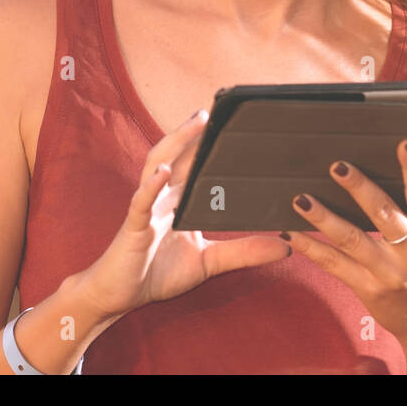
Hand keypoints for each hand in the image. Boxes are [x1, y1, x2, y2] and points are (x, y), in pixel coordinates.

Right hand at [77, 108, 291, 321]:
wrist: (120, 296)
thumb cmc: (157, 273)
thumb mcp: (208, 262)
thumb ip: (243, 252)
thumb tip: (286, 247)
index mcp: (179, 202)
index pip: (196, 165)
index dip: (210, 144)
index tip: (233, 123)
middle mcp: (163, 198)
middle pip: (179, 156)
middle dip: (196, 132)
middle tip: (218, 109)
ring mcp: (147, 209)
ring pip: (158, 165)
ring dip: (176, 143)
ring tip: (195, 124)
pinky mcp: (134, 227)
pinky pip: (141, 202)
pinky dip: (150, 186)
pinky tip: (162, 174)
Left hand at [282, 138, 406, 372]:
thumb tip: (393, 171)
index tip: (404, 144)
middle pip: (384, 215)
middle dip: (360, 189)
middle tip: (338, 166)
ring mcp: (389, 272)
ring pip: (352, 239)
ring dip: (323, 217)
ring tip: (301, 199)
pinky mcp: (368, 288)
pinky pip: (334, 264)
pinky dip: (311, 248)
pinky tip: (291, 233)